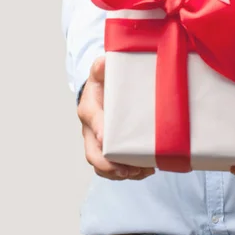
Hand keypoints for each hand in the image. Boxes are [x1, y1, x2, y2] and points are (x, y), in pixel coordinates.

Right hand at [77, 56, 155, 180]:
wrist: (101, 93)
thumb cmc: (103, 82)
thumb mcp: (101, 71)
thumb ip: (102, 66)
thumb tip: (105, 61)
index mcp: (89, 109)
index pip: (92, 121)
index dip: (99, 131)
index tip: (107, 140)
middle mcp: (90, 130)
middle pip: (93, 153)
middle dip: (109, 164)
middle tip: (128, 169)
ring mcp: (97, 143)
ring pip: (103, 165)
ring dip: (121, 173)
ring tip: (142, 172)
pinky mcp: (108, 151)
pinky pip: (113, 168)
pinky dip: (127, 173)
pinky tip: (144, 171)